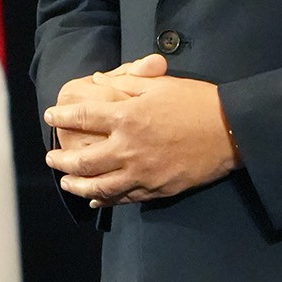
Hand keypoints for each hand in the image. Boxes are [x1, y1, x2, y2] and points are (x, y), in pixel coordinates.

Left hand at [44, 56, 237, 206]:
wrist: (231, 130)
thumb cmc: (196, 101)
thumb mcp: (160, 84)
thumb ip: (126, 82)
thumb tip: (99, 81)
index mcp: (127, 117)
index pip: (84, 117)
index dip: (63, 116)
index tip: (50, 116)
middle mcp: (128, 148)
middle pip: (83, 161)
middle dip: (61, 161)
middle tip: (50, 159)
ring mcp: (142, 173)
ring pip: (99, 186)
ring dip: (77, 186)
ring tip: (66, 182)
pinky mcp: (156, 189)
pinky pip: (124, 198)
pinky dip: (105, 199)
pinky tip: (96, 198)